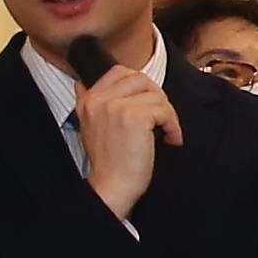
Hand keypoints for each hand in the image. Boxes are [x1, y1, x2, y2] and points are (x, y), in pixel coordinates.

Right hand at [78, 65, 181, 218]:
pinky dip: (173, 126)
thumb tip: (83, 83)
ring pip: (156, 94)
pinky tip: (170, 139)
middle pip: (140, 78)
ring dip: (167, 114)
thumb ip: (90, 102)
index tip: (148, 105)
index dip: (140, 86)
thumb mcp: (89, 126)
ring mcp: (116, 106)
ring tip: (165, 132)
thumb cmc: (109, 162)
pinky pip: (165, 110)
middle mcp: (99, 99)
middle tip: (161, 116)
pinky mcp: (135, 117)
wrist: (112, 186)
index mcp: (89, 99)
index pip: (119, 72)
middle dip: (156, 96)